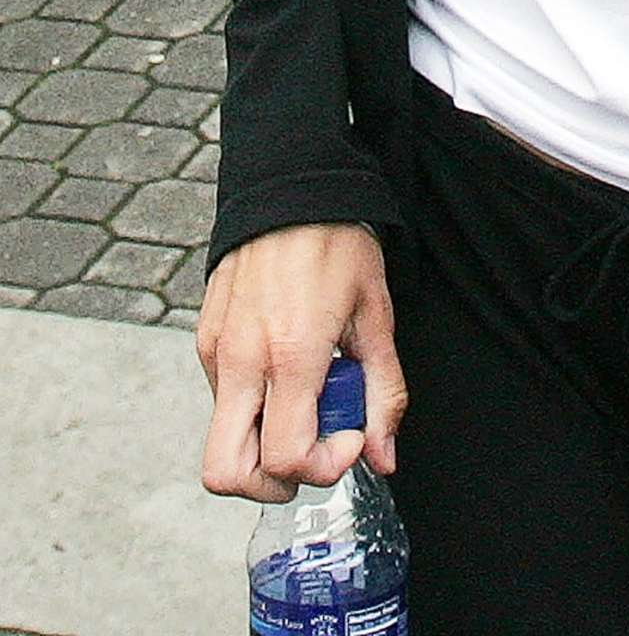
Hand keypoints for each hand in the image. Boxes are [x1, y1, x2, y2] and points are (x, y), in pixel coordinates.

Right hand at [198, 223, 405, 501]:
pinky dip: (252, 407)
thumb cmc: (337, 242)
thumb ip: (383, 392)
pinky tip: (287, 370)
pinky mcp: (205, 339)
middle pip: (226, 473)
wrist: (289, 185)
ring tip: (306, 401)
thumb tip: (383, 458)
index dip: (322, 467)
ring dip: (263, 444)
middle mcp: (241, 359)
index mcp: (290, 354)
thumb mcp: (377, 313)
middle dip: (272, 483)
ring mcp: (216, 351)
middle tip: (314, 448)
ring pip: (220, 440)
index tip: (350, 438)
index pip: (284, 458)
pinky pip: (220, 400)